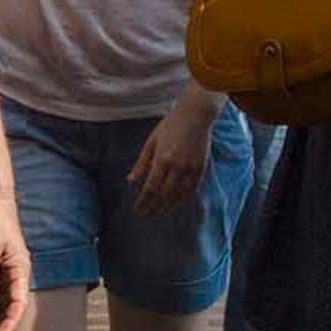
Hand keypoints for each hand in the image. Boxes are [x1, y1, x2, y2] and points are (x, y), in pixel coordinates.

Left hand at [127, 92, 220, 217]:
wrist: (195, 115)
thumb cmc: (170, 125)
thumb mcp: (151, 142)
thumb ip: (141, 163)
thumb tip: (130, 180)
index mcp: (162, 159)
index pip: (150, 188)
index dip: (143, 202)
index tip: (137, 209)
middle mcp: (177, 167)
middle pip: (163, 195)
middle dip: (153, 207)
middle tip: (145, 215)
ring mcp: (190, 169)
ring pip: (177, 196)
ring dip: (167, 207)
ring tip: (158, 213)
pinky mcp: (200, 168)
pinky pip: (191, 190)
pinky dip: (182, 199)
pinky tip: (174, 204)